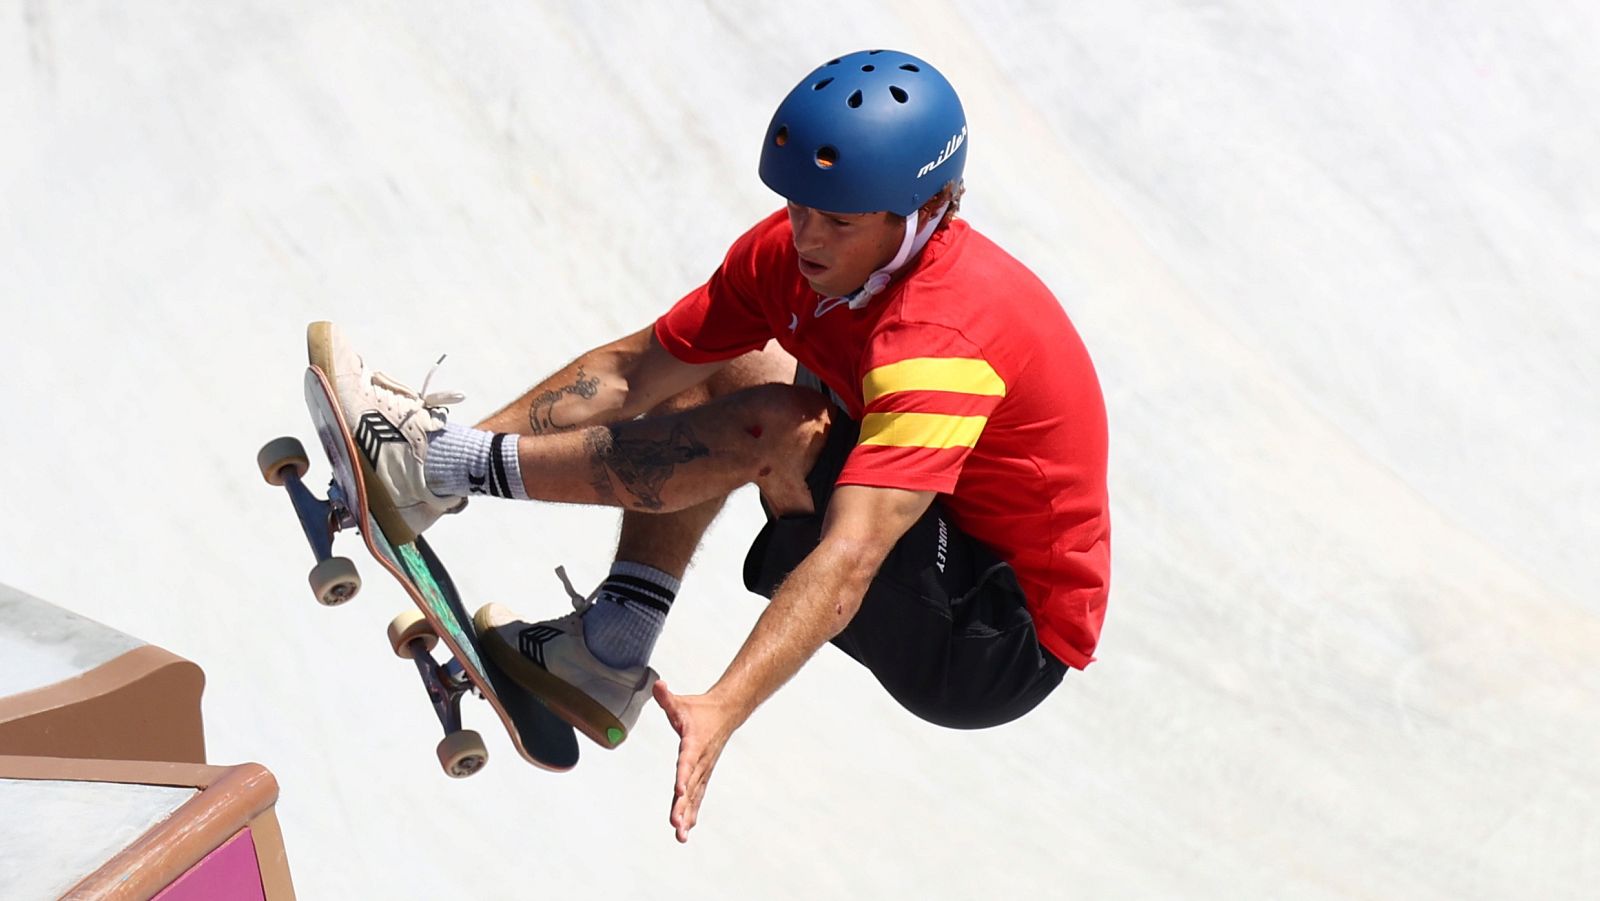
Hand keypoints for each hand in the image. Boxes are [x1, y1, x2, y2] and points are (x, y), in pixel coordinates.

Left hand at [654, 679, 737, 842]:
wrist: (726, 713)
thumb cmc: (699, 710)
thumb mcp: (681, 703)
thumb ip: (667, 698)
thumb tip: (657, 685)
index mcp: (693, 744)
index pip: (687, 762)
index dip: (683, 777)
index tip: (679, 793)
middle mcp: (700, 761)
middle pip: (690, 787)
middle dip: (683, 807)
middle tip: (676, 826)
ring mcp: (703, 770)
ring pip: (694, 796)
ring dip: (687, 816)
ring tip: (680, 835)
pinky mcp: (703, 775)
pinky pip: (697, 797)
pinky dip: (692, 813)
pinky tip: (686, 830)